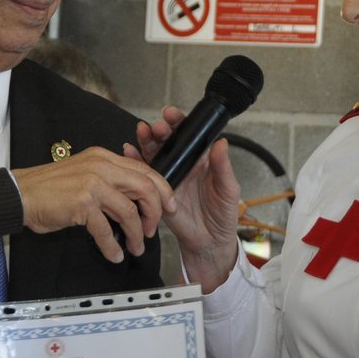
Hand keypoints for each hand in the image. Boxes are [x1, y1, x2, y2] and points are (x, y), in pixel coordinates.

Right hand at [11, 147, 174, 263]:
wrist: (20, 194)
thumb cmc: (49, 188)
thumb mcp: (84, 174)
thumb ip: (108, 180)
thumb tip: (133, 200)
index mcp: (104, 157)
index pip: (144, 170)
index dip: (162, 190)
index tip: (168, 207)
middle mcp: (101, 167)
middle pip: (145, 187)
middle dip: (155, 212)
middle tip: (154, 230)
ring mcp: (92, 184)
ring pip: (129, 211)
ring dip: (136, 234)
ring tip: (135, 247)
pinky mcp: (82, 203)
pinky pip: (106, 230)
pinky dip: (112, 246)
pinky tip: (114, 255)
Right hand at [133, 107, 241, 291]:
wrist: (209, 242)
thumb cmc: (223, 215)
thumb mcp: (228, 190)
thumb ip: (223, 167)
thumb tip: (222, 143)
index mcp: (201, 160)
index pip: (189, 135)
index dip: (179, 122)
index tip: (172, 115)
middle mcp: (183, 164)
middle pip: (167, 141)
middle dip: (160, 130)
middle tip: (156, 127)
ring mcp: (168, 176)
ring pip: (154, 153)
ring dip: (146, 140)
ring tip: (141, 132)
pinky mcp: (156, 191)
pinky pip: (143, 174)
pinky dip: (134, 161)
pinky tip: (129, 151)